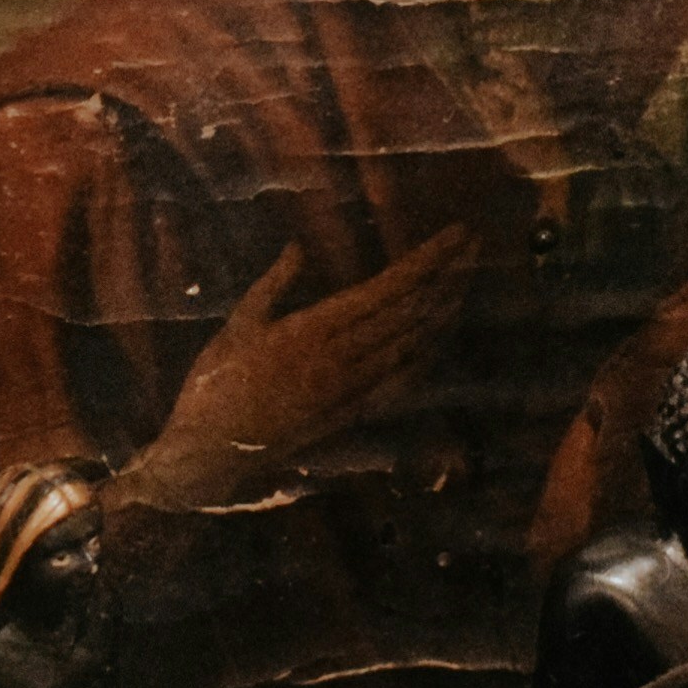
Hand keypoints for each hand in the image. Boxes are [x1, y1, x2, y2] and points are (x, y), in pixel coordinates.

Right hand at [124, 230, 471, 510]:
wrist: (212, 453)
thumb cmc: (215, 384)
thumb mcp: (237, 324)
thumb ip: (273, 284)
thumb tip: (298, 247)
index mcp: (314, 329)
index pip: (386, 288)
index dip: (426, 261)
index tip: (454, 235)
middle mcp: (342, 359)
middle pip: (410, 312)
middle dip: (447, 277)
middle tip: (475, 246)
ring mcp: (351, 390)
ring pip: (411, 345)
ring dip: (443, 312)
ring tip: (466, 280)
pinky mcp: (350, 414)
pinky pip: (399, 384)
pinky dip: (425, 359)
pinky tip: (439, 341)